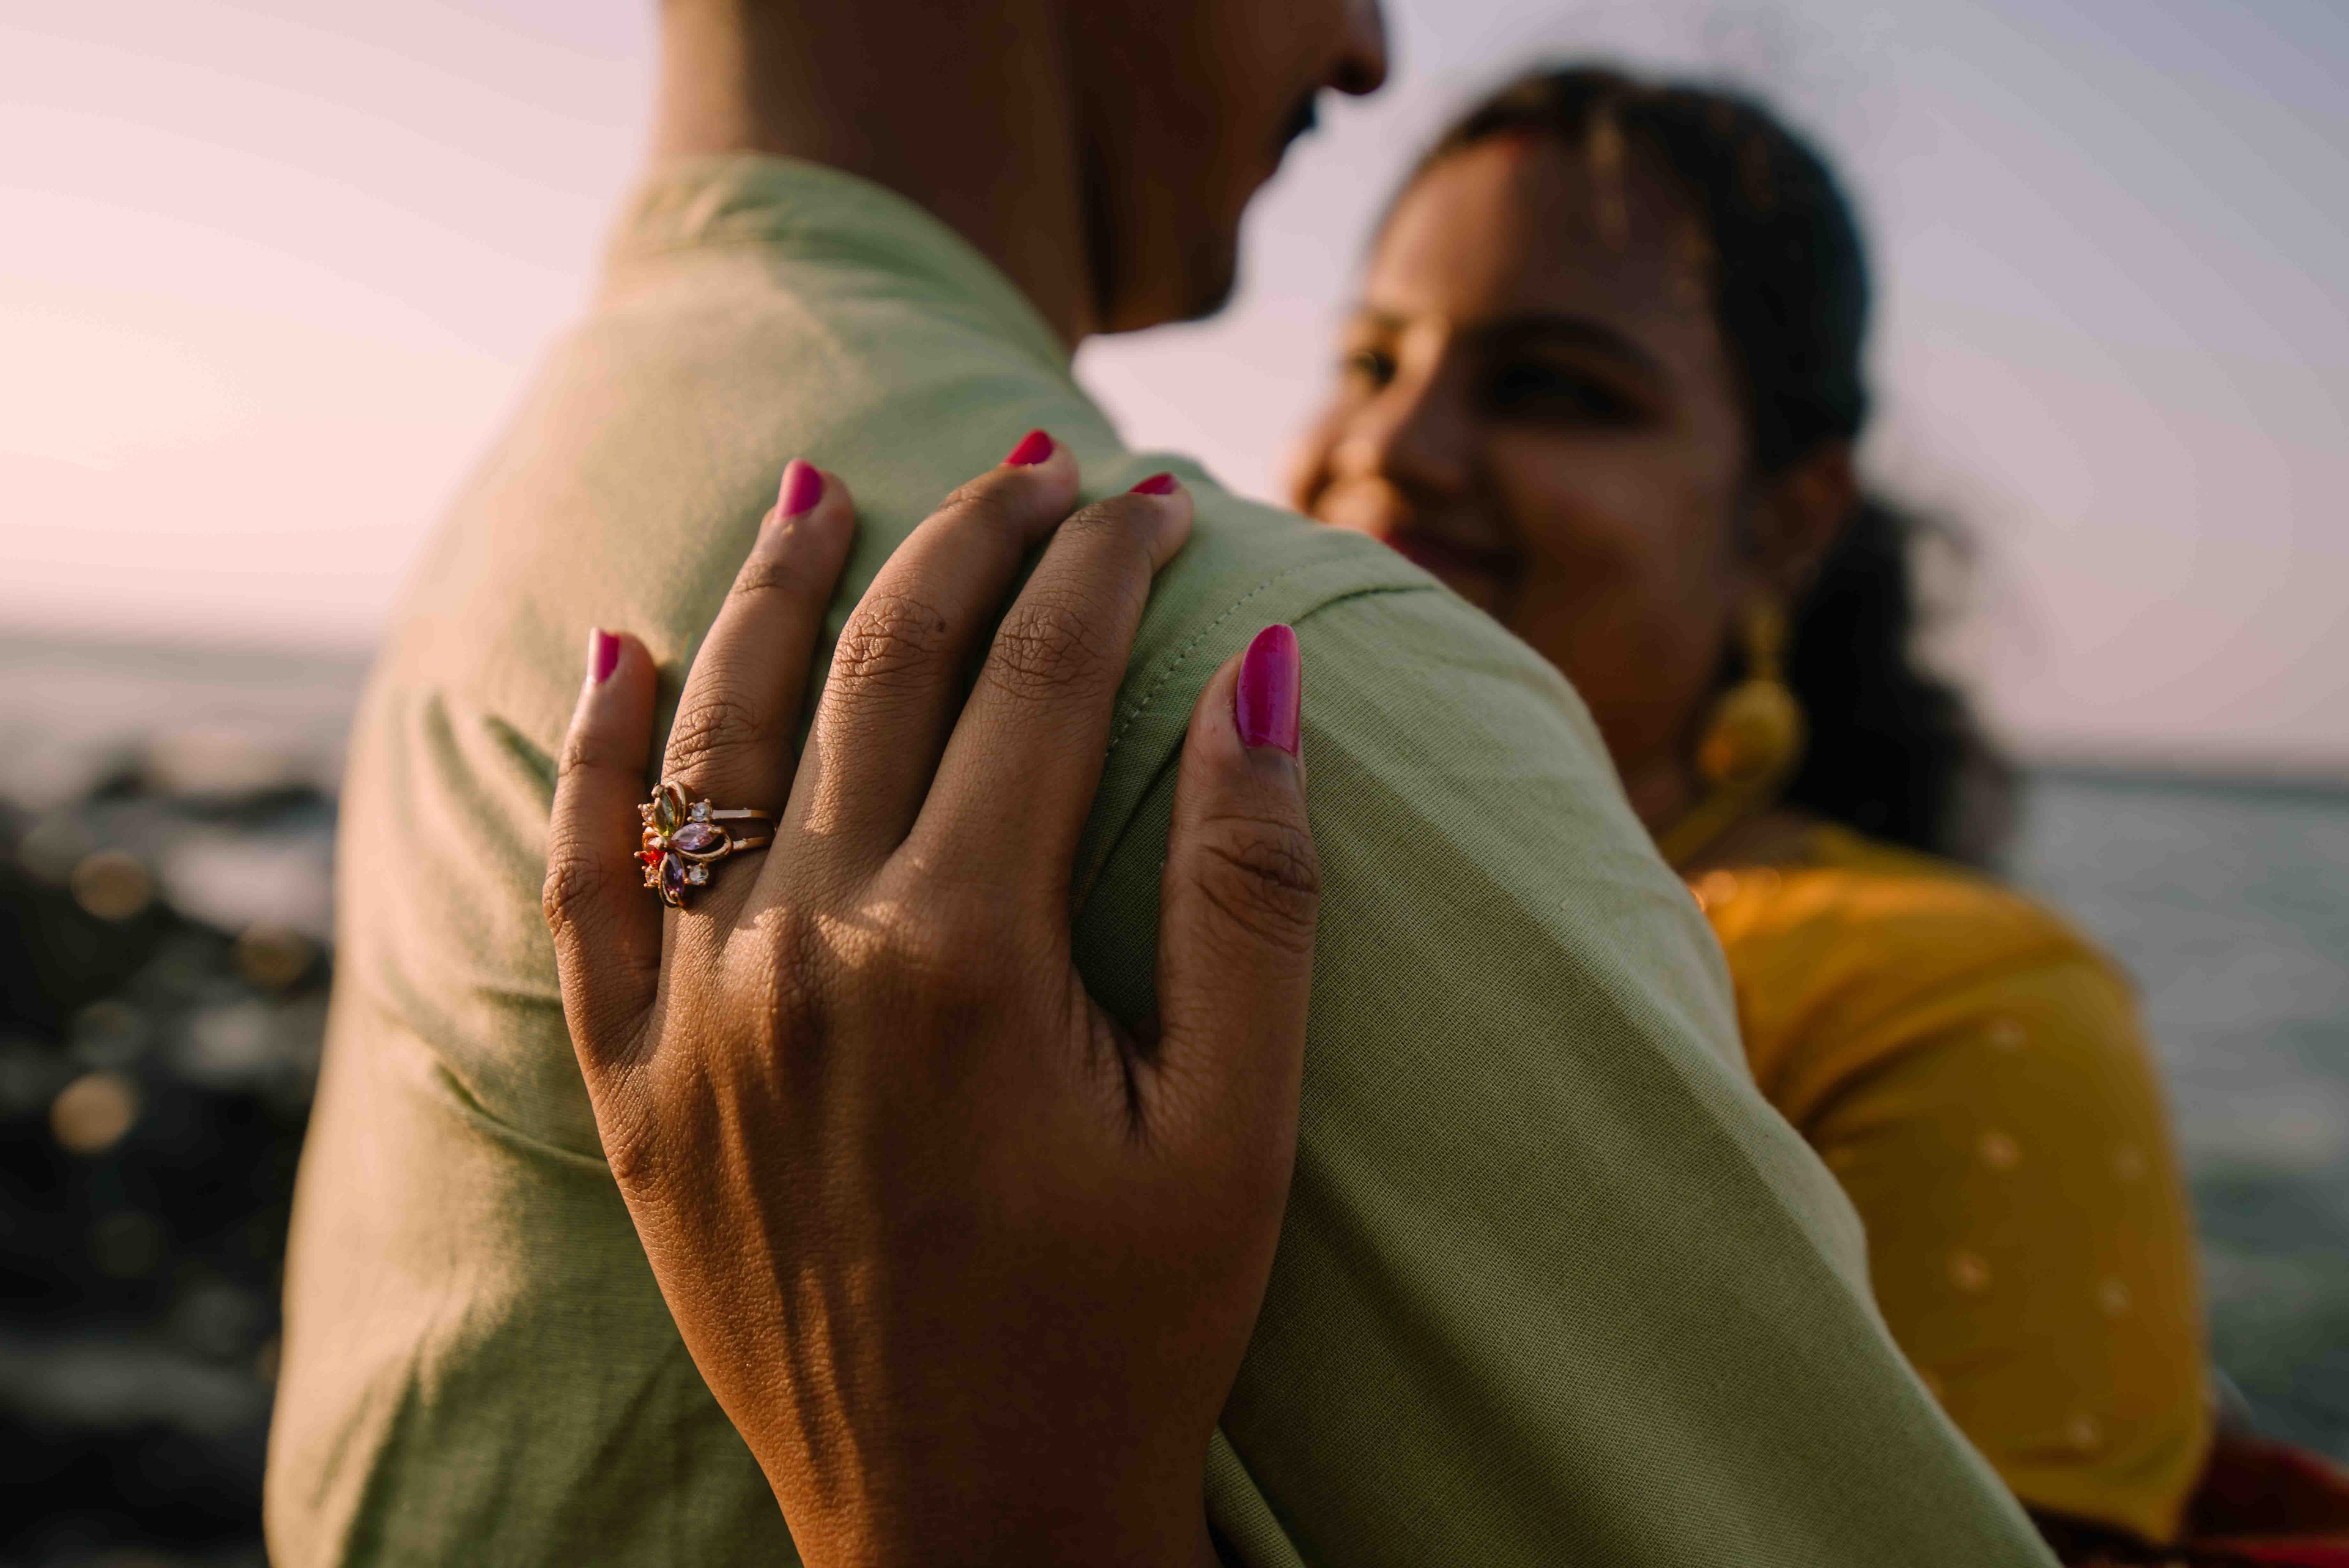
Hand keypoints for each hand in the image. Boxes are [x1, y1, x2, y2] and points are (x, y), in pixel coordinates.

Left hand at [541, 439, 1317, 1567]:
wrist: (964, 1521)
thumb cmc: (1130, 1331)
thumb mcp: (1237, 1125)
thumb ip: (1246, 887)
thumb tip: (1259, 672)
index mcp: (968, 952)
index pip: (1042, 677)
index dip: (1108, 564)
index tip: (1156, 497)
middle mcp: (809, 952)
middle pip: (889, 669)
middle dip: (973, 542)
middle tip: (1034, 465)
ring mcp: (699, 1014)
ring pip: (725, 733)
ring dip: (783, 592)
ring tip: (831, 488)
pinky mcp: (634, 1082)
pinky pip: (585, 878)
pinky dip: (595, 753)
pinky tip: (619, 649)